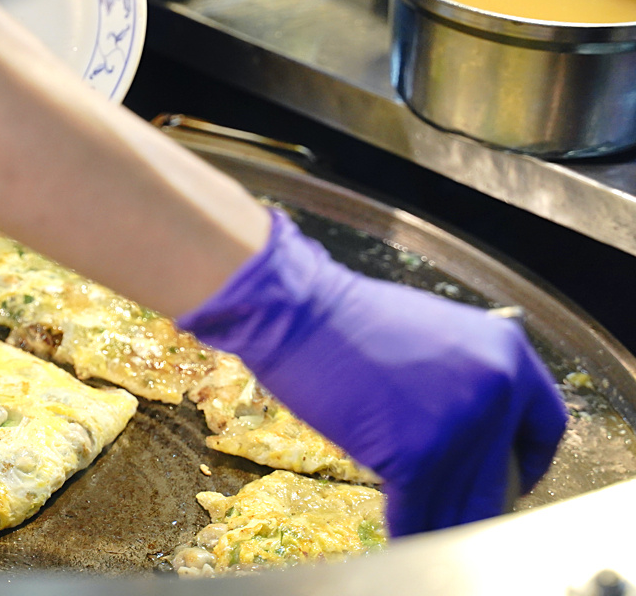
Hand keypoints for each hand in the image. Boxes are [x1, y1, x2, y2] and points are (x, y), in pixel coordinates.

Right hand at [178, 209, 566, 535]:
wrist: (299, 310)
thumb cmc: (349, 318)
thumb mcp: (434, 335)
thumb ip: (465, 379)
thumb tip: (471, 435)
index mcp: (506, 353)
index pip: (545, 425)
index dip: (529, 462)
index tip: (511, 479)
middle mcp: (496, 389)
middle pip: (501, 477)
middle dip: (478, 505)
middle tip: (458, 514)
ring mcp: (459, 425)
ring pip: (461, 504)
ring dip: (442, 525)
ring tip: (427, 531)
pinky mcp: (418, 456)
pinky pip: (419, 513)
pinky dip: (408, 531)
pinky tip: (400, 534)